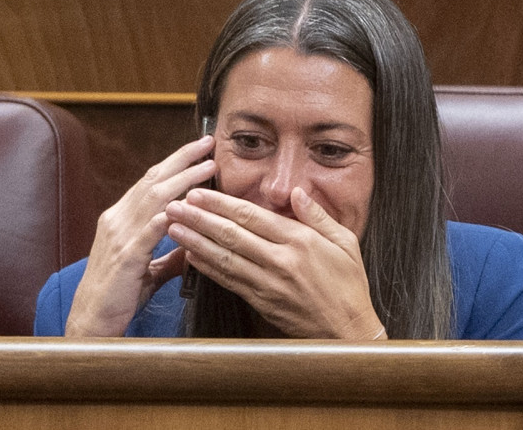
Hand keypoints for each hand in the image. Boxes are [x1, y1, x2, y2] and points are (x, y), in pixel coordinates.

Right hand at [65, 135, 216, 336]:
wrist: (91, 322)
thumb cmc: (119, 295)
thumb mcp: (148, 268)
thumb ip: (170, 254)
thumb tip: (193, 246)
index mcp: (120, 219)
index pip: (150, 182)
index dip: (174, 164)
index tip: (199, 151)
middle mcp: (117, 220)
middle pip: (152, 180)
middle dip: (182, 159)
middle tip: (208, 144)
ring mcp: (120, 237)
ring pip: (153, 199)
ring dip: (183, 180)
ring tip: (208, 168)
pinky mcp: (126, 258)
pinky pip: (148, 232)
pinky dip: (167, 217)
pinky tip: (186, 207)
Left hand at [166, 187, 385, 338]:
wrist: (347, 330)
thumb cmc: (349, 285)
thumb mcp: (345, 242)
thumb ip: (318, 216)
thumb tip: (297, 192)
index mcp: (300, 241)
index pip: (252, 216)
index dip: (221, 204)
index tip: (199, 193)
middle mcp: (280, 261)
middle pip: (231, 235)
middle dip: (199, 219)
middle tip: (174, 205)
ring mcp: (268, 284)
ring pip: (224, 258)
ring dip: (195, 242)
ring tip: (173, 228)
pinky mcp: (261, 302)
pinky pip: (228, 281)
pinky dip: (207, 268)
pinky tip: (190, 258)